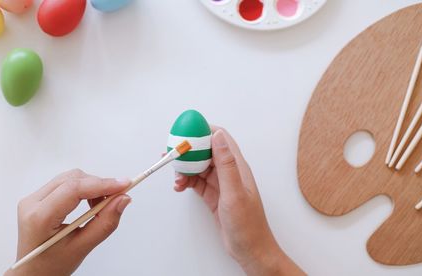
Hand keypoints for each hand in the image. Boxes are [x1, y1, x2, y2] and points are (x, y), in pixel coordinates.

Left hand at [5, 169, 131, 275]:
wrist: (32, 272)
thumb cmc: (51, 265)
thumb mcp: (82, 248)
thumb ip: (105, 223)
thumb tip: (122, 200)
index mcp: (39, 218)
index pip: (73, 189)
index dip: (102, 184)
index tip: (124, 184)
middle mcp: (32, 203)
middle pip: (73, 179)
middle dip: (99, 185)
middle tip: (117, 197)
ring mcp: (33, 198)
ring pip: (70, 178)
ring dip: (92, 186)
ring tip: (102, 205)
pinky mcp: (39, 197)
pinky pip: (66, 183)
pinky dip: (84, 188)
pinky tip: (90, 203)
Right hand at [174, 127, 304, 275]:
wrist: (250, 249)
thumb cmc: (248, 224)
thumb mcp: (234, 192)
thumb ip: (225, 164)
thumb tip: (217, 136)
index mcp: (237, 166)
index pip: (220, 139)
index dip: (203, 132)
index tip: (186, 131)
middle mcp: (229, 172)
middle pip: (205, 152)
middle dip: (188, 151)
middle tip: (171, 154)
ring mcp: (221, 184)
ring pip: (198, 167)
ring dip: (184, 169)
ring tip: (176, 178)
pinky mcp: (214, 195)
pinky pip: (196, 182)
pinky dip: (186, 182)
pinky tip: (180, 187)